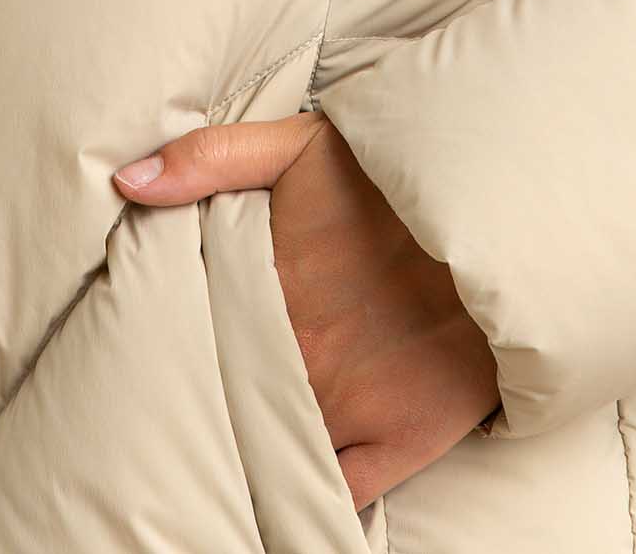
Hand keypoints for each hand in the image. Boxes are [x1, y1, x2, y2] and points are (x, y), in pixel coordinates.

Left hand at [112, 110, 500, 508]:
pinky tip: (286, 476)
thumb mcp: (303, 143)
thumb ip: (212, 158)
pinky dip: (309, 487)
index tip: (147, 357)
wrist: (508, 217)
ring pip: (272, 450)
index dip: (169, 352)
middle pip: (228, 400)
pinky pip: (337, 491)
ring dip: (251, 444)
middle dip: (206, 399)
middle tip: (180, 404)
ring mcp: (353, 409)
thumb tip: (127, 181)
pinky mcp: (403, 440)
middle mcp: (302, 362)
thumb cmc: (395, 176)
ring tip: (228, 440)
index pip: (190, 344)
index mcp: (266, 294)